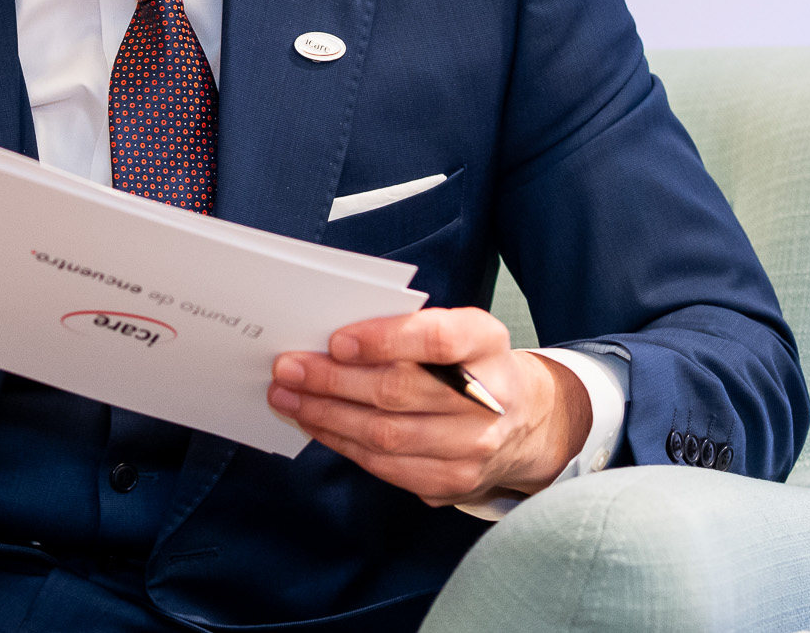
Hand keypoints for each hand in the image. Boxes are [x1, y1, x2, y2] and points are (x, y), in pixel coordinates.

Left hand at [268, 307, 590, 507]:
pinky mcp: (454, 482)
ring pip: (385, 435)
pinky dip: (342, 443)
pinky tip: (315, 423)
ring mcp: (474, 447)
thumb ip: (405, 328)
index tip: (336, 340)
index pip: (438, 340)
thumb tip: (328, 340)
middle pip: (400, 392)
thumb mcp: (455, 329)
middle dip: (332, 380)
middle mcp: (488, 398)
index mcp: (486, 343)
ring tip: (287, 397)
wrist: (522, 420)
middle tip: (287, 368)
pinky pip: (386, 466)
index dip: (385, 340)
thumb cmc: (468, 363)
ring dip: (326, 415)